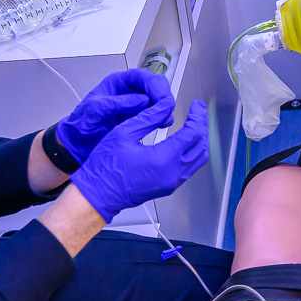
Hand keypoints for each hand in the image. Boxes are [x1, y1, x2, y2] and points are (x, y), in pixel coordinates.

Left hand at [54, 69, 171, 171]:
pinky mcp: (140, 119)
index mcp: (116, 84)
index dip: (153, 83)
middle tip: (165, 107)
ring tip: (163, 118)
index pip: (140, 76)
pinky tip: (161, 123)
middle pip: (154, 85)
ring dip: (165, 107)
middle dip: (163, 94)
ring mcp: (136, 106)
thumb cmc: (80, 126)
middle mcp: (128, 92)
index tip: (159, 96)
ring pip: (159, 99)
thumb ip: (115, 104)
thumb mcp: (93, 111)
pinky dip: (163, 117)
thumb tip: (141, 99)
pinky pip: (157, 114)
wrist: (76, 146)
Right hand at [72, 98, 209, 221]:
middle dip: (202, 125)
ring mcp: (172, 183)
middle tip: (198, 112)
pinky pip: (189, 168)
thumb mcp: (124, 133)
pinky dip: (192, 152)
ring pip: (198, 159)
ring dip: (199, 140)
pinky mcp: (168, 187)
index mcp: (163, 159)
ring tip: (194, 124)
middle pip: (201, 146)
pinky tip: (184, 142)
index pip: (193, 133)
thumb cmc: (105, 169)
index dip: (197, 116)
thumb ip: (149, 117)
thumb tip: (165, 106)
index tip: (197, 106)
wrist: (98, 195)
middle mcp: (172, 174)